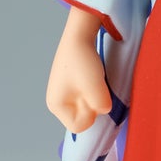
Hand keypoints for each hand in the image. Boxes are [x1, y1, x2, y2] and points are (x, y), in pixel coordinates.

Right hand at [46, 9, 111, 131]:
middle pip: (82, 116)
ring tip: (95, 79)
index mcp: (56, 105)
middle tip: (95, 85)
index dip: (91, 114)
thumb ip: (101, 106)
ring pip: (87, 105)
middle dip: (93, 104)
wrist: (80, 34)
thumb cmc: (83, 60)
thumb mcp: (95, 87)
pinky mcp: (72, 84)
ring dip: (96, 95)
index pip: (78, 126)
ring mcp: (64, 93)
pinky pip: (87, 96)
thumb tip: (104, 109)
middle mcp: (57, 101)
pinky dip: (94, 89)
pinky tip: (94, 77)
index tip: (94, 95)